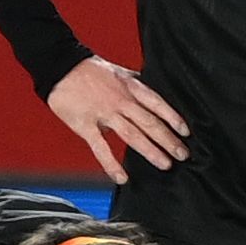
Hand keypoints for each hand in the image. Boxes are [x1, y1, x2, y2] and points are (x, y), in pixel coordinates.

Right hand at [47, 57, 188, 182]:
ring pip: (132, 135)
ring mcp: (104, 114)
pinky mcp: (86, 125)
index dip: (173, 118)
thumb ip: (136, 83)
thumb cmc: (89, 69)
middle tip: (182, 154)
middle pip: (150, 123)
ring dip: (151, 151)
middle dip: (168, 140)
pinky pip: (101, 148)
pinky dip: (112, 164)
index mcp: (130, 87)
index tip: (185, 132)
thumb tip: (152, 90)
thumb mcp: (120, 71)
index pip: (157, 104)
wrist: (60, 67)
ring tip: (165, 164)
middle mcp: (121, 101)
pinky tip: (122, 177)